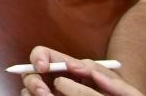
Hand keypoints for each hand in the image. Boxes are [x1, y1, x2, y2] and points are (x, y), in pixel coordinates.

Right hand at [20, 47, 140, 95]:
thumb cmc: (117, 95)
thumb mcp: (112, 81)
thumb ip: (95, 69)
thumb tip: (72, 65)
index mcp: (66, 68)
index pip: (42, 54)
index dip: (38, 57)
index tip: (42, 68)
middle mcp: (53, 80)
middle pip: (30, 73)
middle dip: (33, 81)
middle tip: (44, 93)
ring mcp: (50, 94)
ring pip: (28, 91)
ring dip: (33, 93)